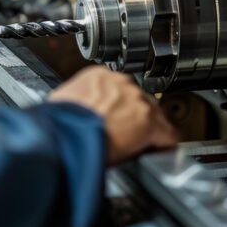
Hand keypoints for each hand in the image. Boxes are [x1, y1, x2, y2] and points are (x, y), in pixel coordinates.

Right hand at [49, 66, 177, 164]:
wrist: (68, 137)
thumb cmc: (60, 124)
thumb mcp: (61, 101)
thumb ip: (76, 99)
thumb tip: (74, 109)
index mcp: (98, 76)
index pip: (118, 88)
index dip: (119, 105)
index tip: (117, 116)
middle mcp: (121, 84)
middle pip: (138, 100)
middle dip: (134, 115)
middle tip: (128, 132)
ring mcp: (137, 102)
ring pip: (154, 114)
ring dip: (149, 128)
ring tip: (143, 143)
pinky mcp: (148, 123)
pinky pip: (166, 134)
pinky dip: (164, 143)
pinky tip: (162, 151)